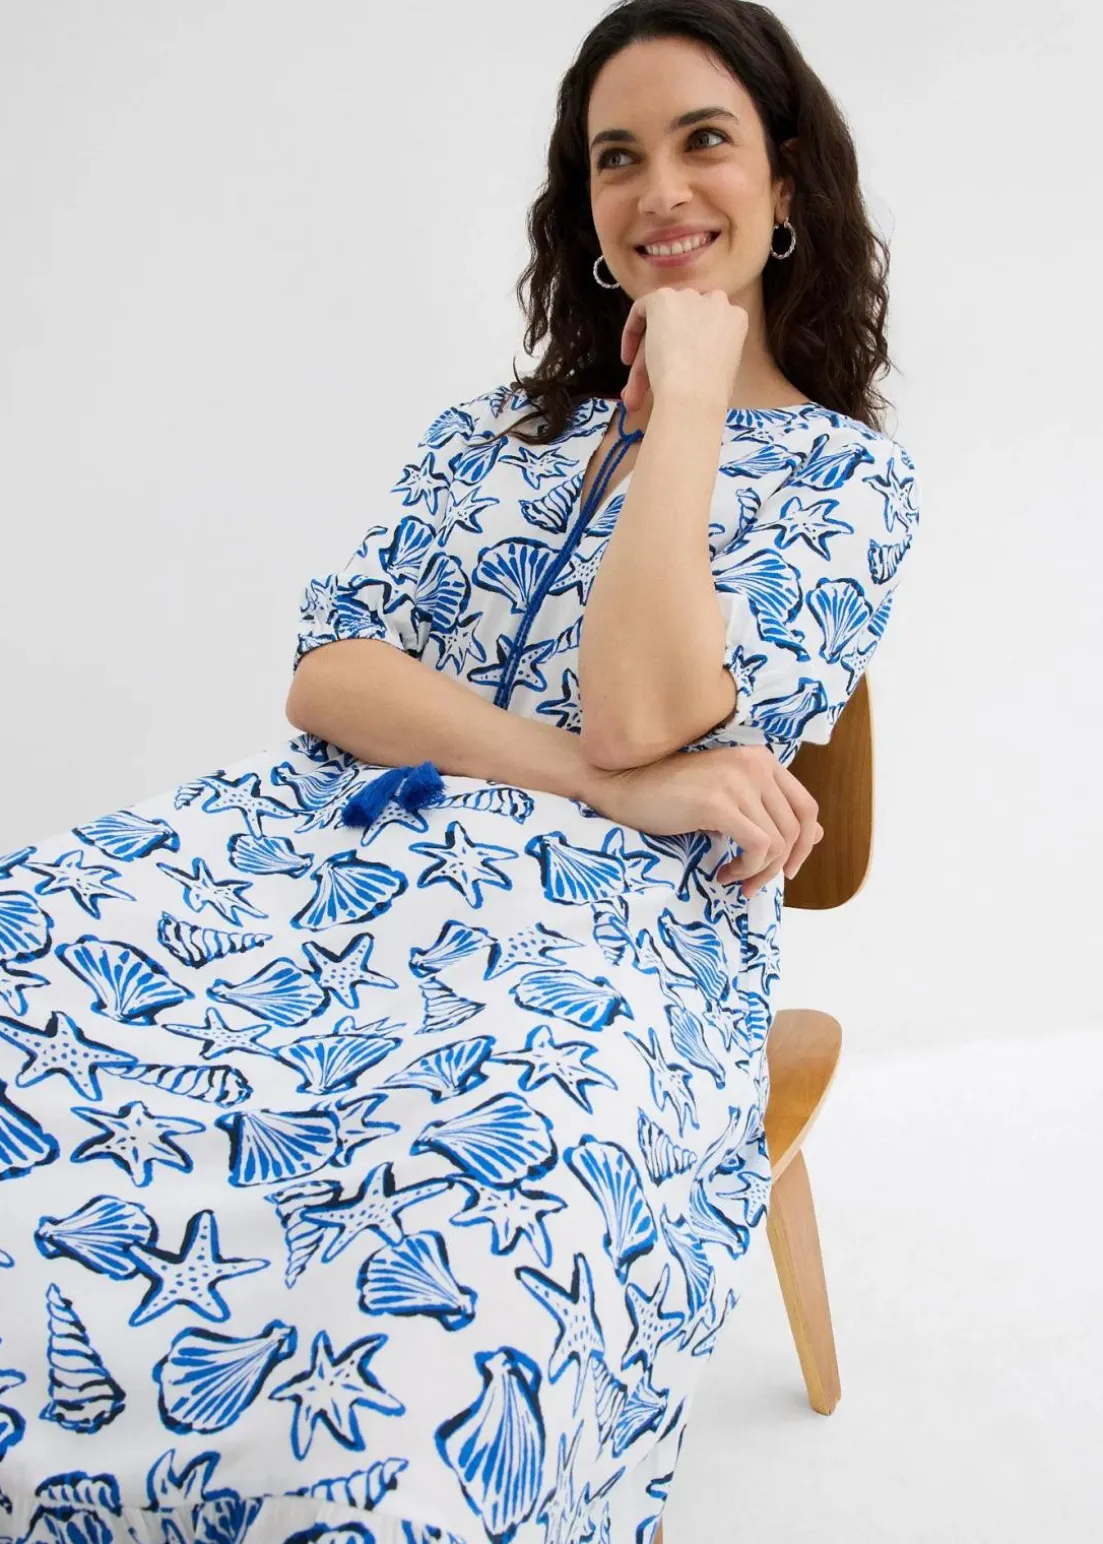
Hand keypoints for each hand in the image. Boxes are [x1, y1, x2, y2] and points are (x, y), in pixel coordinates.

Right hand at [582, 744, 823, 898]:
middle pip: (797, 829)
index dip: (805, 844)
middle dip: (781, 866)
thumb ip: (771, 812)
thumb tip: (820, 834)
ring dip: (760, 872)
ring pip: (778, 842)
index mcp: (761, 759)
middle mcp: (755, 764)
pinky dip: (748, 869)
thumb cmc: (671, 795)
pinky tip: (724, 872)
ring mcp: (738, 781)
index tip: (787, 869)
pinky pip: (758, 847)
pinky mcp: (719, 803)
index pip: (807, 807)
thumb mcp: (729, 800)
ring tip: (734, 878)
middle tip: (753, 884)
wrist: (623, 786)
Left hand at [620, 286, 749, 413]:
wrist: (693, 393)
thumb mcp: (719, 371)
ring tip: (635, 385)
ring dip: (647, 352)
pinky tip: (627, 360)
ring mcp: (689, 298)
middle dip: (665, 350)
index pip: (708, 326)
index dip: (689, 346)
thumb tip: (683, 370)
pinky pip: (642, 309)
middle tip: (649, 384)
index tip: (678, 369)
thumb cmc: (711, 394)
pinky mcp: (663, 299)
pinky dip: (632, 332)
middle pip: (683, 323)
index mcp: (736, 319)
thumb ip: (707, 357)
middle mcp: (715, 301)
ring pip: (662, 322)